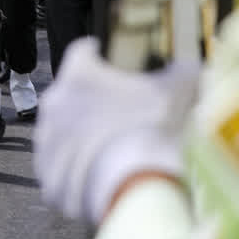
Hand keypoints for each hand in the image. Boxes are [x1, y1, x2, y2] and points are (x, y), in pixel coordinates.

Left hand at [34, 38, 199, 223]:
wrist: (134, 186)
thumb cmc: (152, 129)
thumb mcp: (178, 91)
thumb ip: (183, 73)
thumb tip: (192, 68)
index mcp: (79, 74)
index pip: (82, 52)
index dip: (97, 55)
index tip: (109, 61)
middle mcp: (55, 103)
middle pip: (71, 95)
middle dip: (91, 102)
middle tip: (119, 114)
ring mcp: (46, 141)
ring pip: (63, 132)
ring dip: (82, 137)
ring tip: (111, 150)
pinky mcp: (47, 175)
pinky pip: (60, 168)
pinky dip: (78, 170)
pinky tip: (101, 175)